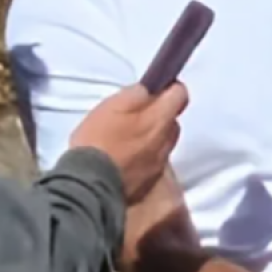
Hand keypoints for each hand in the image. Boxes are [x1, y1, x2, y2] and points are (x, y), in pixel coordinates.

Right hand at [69, 82, 187, 203]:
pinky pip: (153, 164)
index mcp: (158, 119)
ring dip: (152, 138)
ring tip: (127, 140)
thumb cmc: (99, 141)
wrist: (90, 183)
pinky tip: (123, 159)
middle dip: (159, 116)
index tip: (156, 89)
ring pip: (163, 144)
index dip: (169, 88)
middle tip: (135, 115)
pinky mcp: (149, 183)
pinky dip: (143, 158)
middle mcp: (165, 142)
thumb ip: (135, 94)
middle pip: (172, 122)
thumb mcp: (111, 105)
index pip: (180, 95)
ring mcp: (159, 164)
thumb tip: (148, 89)